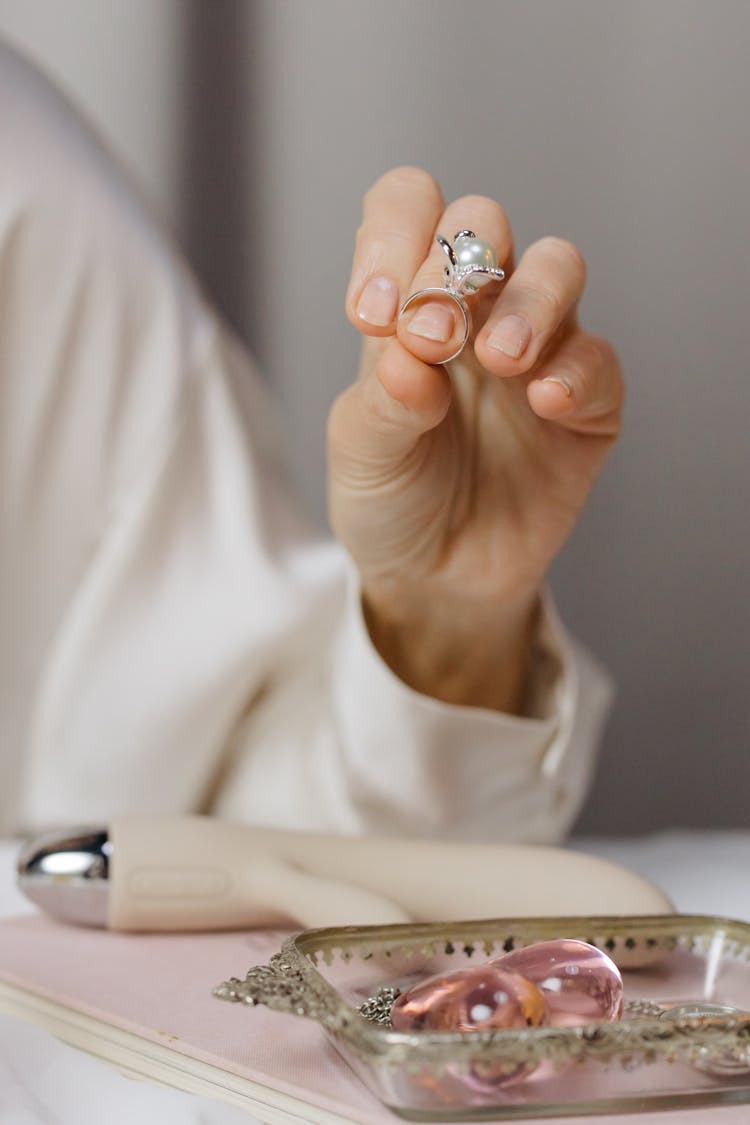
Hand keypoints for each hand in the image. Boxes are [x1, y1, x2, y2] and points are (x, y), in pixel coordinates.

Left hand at [328, 168, 622, 712]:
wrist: (435, 580)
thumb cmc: (391, 500)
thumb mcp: (362, 452)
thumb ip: (381, 398)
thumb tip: (412, 350)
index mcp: (409, 303)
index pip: (409, 208)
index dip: (393, 237)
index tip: (373, 313)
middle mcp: (475, 310)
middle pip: (483, 221)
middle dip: (454, 269)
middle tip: (431, 340)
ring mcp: (537, 352)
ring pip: (558, 266)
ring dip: (527, 301)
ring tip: (497, 359)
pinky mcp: (586, 405)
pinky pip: (598, 360)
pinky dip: (575, 370)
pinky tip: (543, 401)